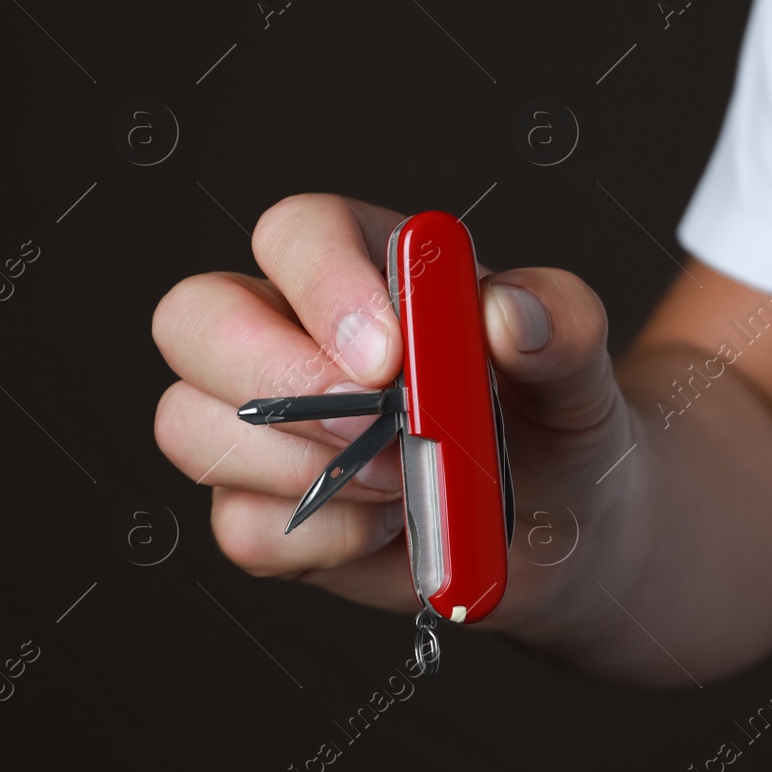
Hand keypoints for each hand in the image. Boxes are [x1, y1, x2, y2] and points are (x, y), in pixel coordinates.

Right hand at [152, 193, 638, 631]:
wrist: (567, 522)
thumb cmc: (559, 419)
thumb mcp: (580, 366)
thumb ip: (560, 323)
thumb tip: (510, 311)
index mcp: (366, 261)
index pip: (295, 233)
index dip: (323, 284)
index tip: (389, 355)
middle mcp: (292, 329)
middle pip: (194, 317)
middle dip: (275, 377)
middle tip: (375, 423)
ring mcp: (264, 422)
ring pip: (191, 424)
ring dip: (305, 468)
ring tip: (407, 479)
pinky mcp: (261, 509)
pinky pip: (238, 526)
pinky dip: (322, 538)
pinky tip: (389, 528)